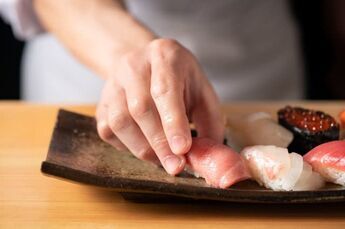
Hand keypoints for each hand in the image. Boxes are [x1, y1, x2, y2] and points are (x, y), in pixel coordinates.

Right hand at [96, 39, 224, 174]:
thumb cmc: (179, 80)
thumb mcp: (202, 92)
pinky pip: (108, 130)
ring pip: (120, 122)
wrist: (144, 63)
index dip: (173, 122)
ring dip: (142, 148)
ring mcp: (112, 84)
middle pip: (140, 108)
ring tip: (162, 158)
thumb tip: (207, 158)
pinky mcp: (101, 103)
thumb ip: (209, 122)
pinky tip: (144, 146)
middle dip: (159, 143)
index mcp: (164, 56)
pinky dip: (127, 146)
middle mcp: (134, 66)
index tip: (182, 150)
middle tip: (176, 166)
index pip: (165, 91)